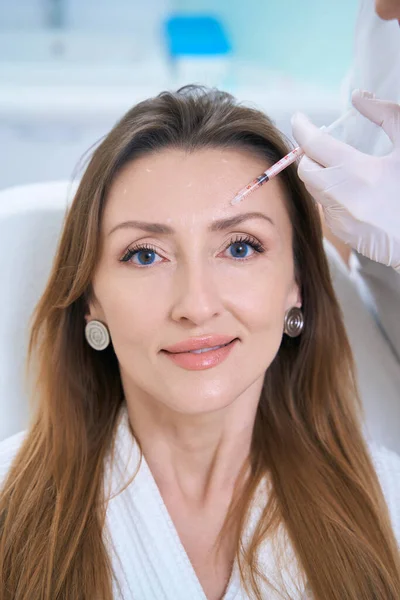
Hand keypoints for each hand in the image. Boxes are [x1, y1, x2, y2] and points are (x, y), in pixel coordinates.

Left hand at [291, 90, 399, 271]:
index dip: (302, 128)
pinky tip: (359, 194)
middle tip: (324, 144)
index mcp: (358, 172)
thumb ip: (385, 115)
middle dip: (310, 154)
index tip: (299, 119)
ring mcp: (339, 219)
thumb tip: (359, 97)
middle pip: (306, 169)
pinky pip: (328, 208)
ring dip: (323, 175)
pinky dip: (335, 196)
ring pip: (315, 190)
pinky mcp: (342, 234)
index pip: (313, 145)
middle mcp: (341, 198)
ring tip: (349, 169)